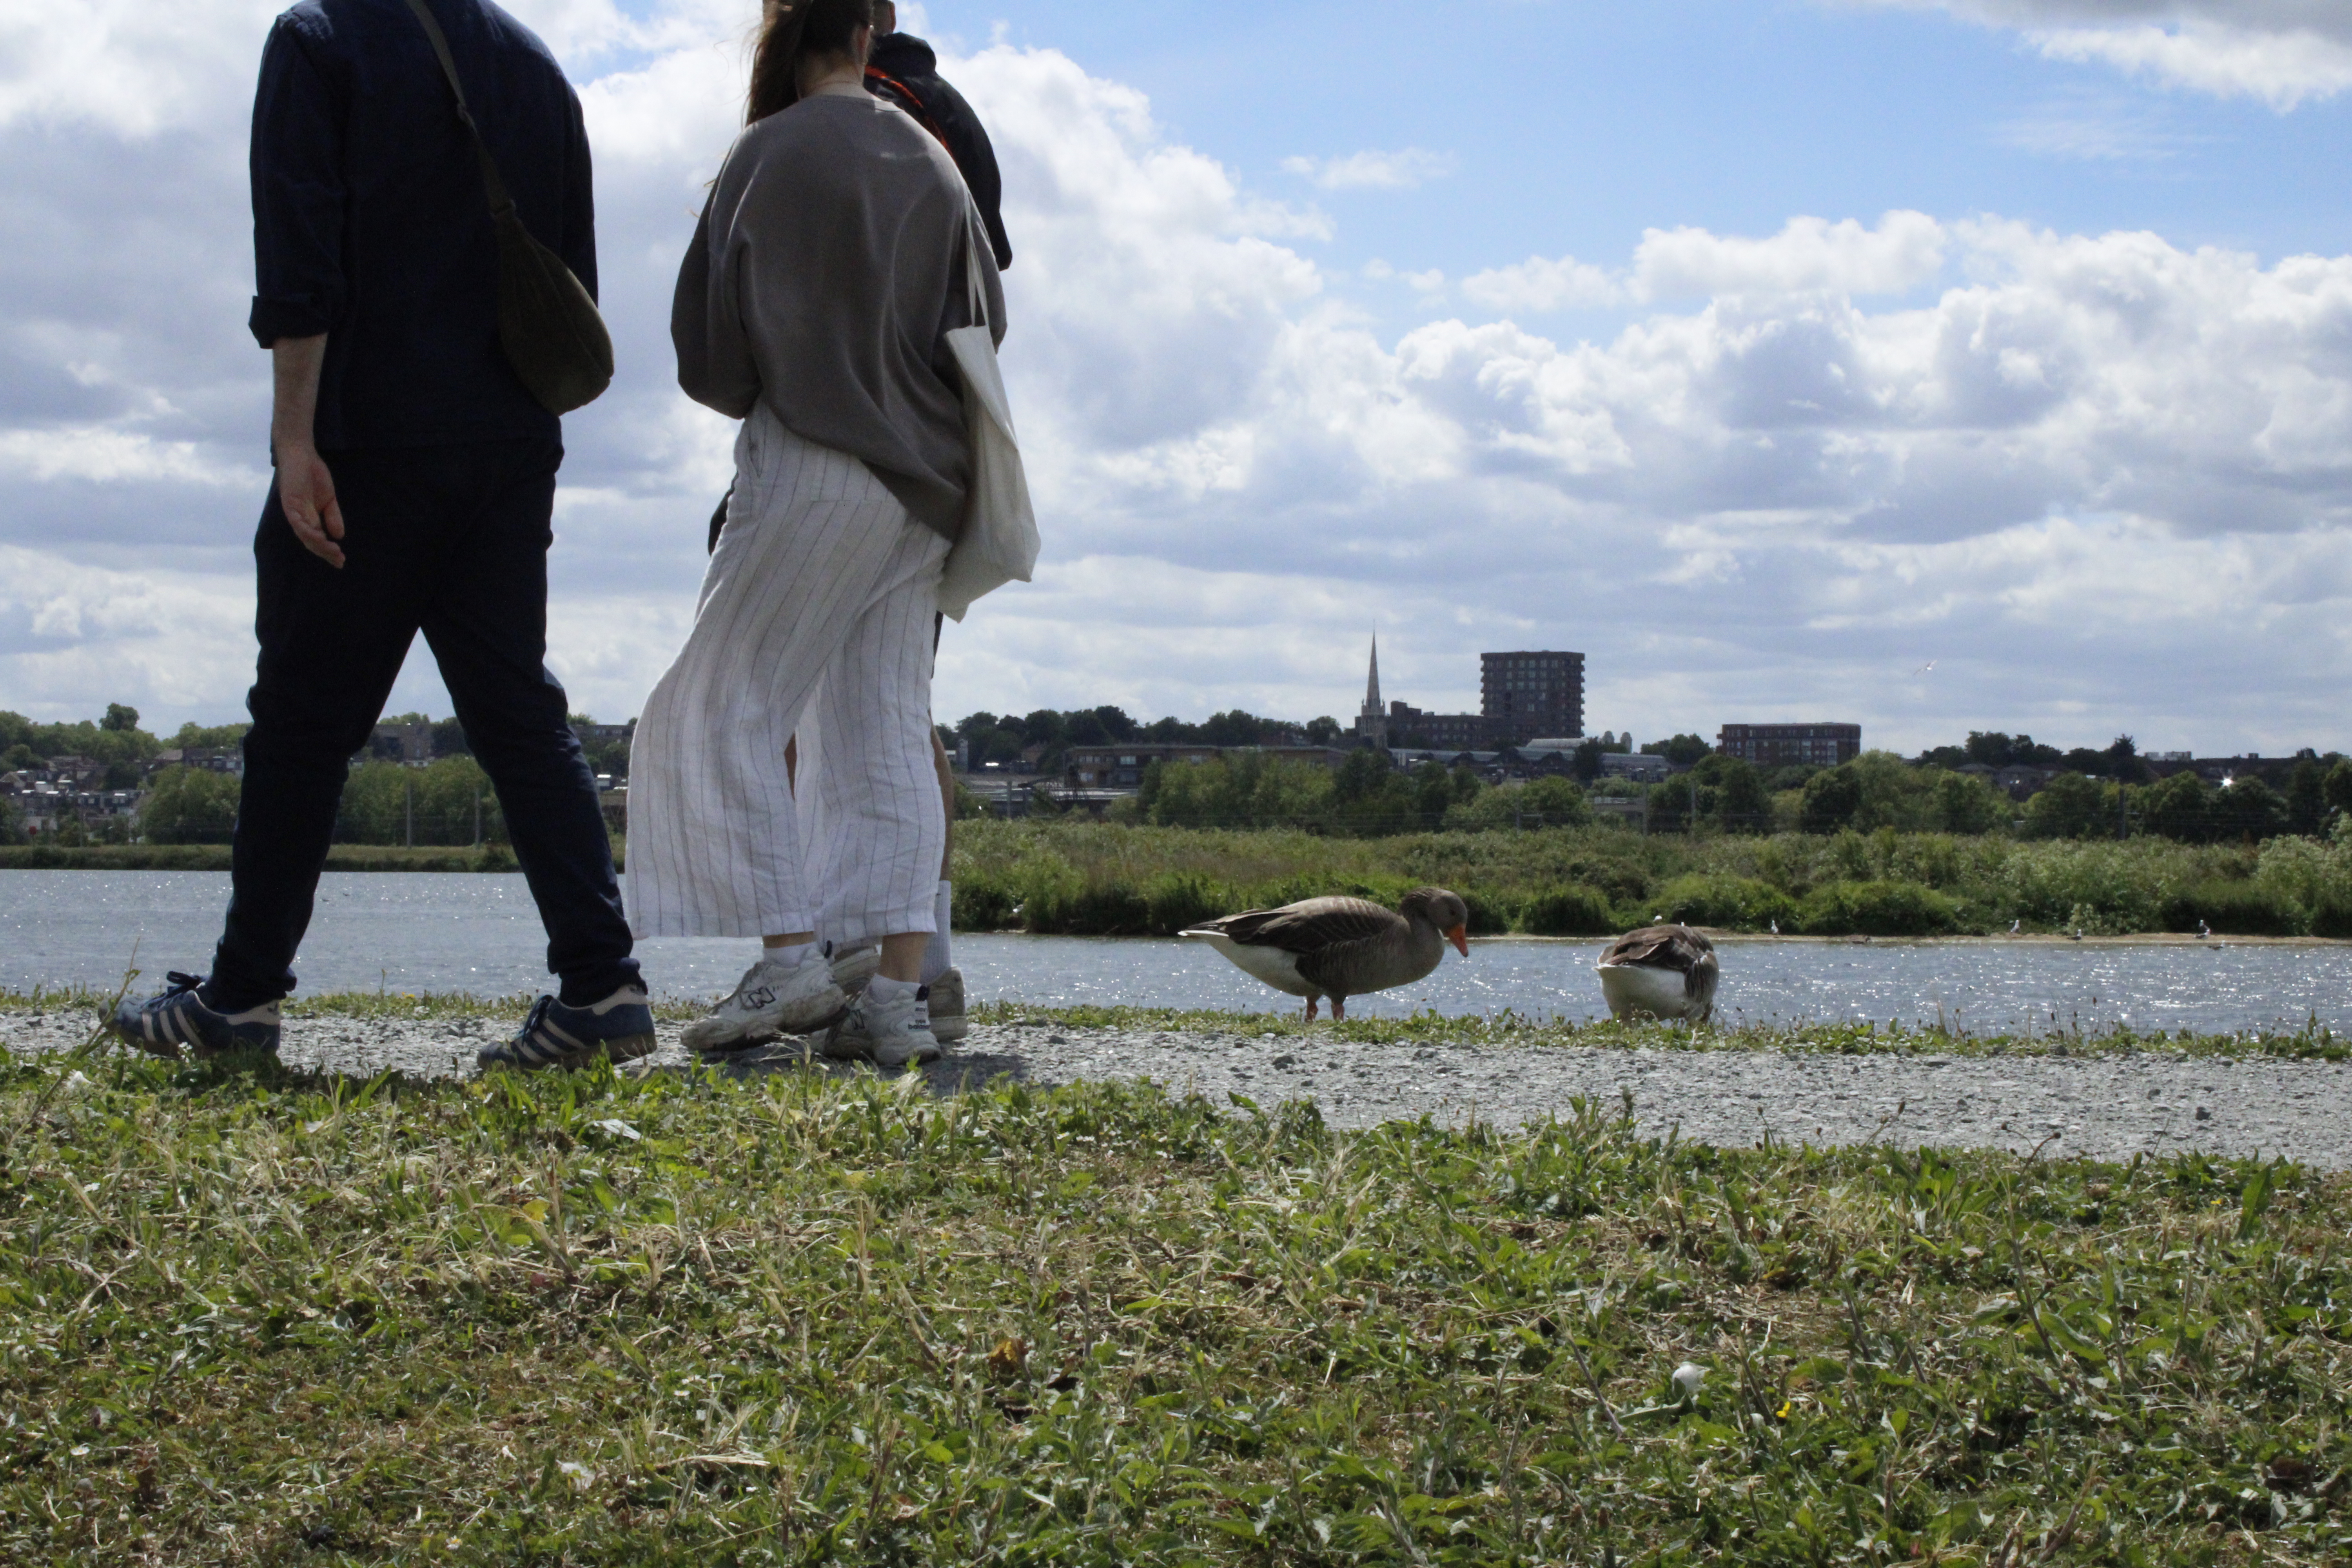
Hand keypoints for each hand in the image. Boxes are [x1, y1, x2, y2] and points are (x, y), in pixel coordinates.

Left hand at [275, 440, 345, 567]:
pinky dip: (308, 531)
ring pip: (304, 535)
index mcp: (307, 517)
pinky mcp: (290, 503)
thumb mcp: (328, 499)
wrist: (301, 453)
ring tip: (334, 552)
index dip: (328, 551)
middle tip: (339, 561)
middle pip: (310, 541)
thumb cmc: (313, 473)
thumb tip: (339, 536)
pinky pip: (298, 522)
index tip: (341, 560)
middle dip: (325, 553)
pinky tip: (321, 537)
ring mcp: (293, 511)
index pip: (317, 539)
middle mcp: (298, 518)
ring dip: (319, 545)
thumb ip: (332, 516)